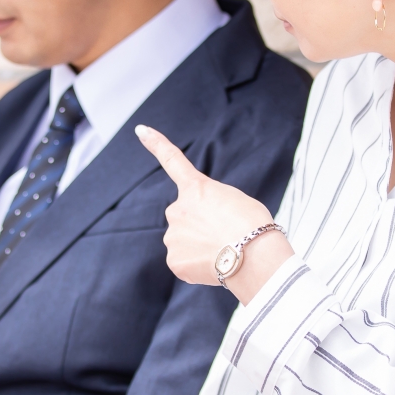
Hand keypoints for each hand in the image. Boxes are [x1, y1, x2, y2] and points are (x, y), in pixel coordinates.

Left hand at [136, 126, 292, 301]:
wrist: (254, 257)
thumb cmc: (253, 227)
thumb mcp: (235, 201)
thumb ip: (211, 205)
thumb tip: (200, 227)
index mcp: (196, 188)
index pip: (172, 160)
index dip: (156, 143)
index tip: (141, 130)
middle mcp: (177, 209)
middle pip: (184, 216)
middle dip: (199, 225)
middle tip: (224, 234)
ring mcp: (173, 236)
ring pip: (184, 240)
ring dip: (200, 245)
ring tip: (223, 249)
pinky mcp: (174, 261)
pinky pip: (184, 261)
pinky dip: (197, 264)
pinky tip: (214, 264)